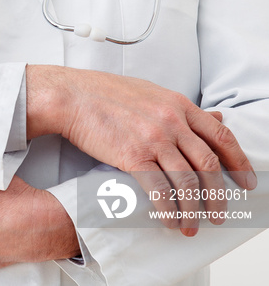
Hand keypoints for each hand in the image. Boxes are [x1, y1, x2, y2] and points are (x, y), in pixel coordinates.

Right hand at [25, 65, 256, 235]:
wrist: (72, 96)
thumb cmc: (104, 93)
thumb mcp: (151, 93)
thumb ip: (182, 108)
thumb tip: (214, 118)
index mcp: (179, 104)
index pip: (221, 136)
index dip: (239, 163)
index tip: (245, 182)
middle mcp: (172, 121)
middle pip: (209, 165)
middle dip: (219, 195)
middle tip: (219, 214)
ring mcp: (154, 138)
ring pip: (188, 181)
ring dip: (193, 209)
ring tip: (191, 225)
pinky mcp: (132, 155)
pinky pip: (159, 189)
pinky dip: (168, 209)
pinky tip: (168, 219)